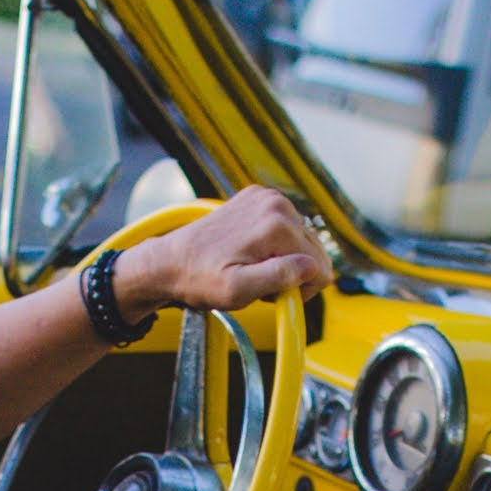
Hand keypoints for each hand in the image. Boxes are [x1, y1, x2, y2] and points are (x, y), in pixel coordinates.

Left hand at [111, 186, 331, 318]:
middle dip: (292, 273)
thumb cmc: (199, 279)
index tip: (273, 293)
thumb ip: (278, 279)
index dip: (301, 290)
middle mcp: (275, 203)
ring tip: (251, 267)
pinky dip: (272, 245)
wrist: (169, 261)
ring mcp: (266, 197)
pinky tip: (249, 253)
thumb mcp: (238, 290)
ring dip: (283, 260)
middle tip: (258, 281)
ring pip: (301, 242)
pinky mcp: (257, 198)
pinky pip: (285, 229)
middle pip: (313, 252)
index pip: (320, 267)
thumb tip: (310, 267)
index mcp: (276, 224)